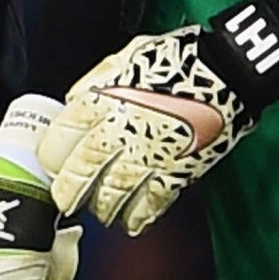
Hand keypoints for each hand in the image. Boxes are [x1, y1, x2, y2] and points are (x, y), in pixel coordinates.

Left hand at [37, 0, 278, 234]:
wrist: (227, 70)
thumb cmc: (177, 58)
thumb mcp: (126, 56)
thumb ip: (97, 82)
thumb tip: (74, 101)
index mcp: (104, 98)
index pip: (62, 134)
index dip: (51, 154)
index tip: (51, 163)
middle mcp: (120, 128)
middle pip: (82, 169)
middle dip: (68, 191)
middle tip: (65, 201)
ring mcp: (149, 152)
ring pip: (113, 191)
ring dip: (102, 207)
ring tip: (100, 213)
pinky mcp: (177, 169)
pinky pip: (152, 202)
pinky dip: (139, 216)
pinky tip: (131, 223)